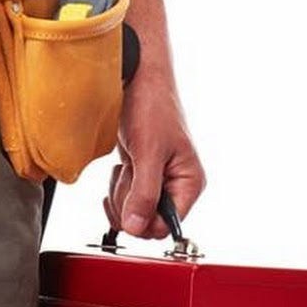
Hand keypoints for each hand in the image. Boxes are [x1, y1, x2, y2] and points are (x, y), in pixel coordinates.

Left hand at [104, 67, 205, 238]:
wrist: (135, 80)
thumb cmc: (151, 106)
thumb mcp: (147, 153)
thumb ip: (144, 192)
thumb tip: (136, 227)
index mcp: (189, 183)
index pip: (168, 225)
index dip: (144, 221)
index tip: (128, 207)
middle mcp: (175, 184)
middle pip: (147, 220)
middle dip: (129, 203)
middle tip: (125, 177)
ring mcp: (156, 178)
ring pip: (133, 208)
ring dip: (121, 191)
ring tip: (125, 166)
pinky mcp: (140, 171)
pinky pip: (124, 194)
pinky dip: (117, 183)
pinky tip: (122, 164)